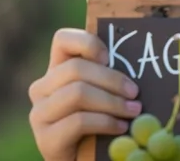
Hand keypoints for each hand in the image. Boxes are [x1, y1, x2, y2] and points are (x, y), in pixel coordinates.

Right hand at [29, 28, 142, 160]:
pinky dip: (105, 122)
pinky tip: (121, 128)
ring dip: (112, 102)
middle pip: (75, 69)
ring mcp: (40, 114)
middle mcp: (42, 88)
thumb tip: (139, 61)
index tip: (110, 57)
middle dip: (111, 80)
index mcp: (57, 71)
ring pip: (77, 93)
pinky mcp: (46, 139)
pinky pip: (78, 121)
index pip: (63, 40)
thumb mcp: (103, 96)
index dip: (88, 43)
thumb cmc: (99, 125)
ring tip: (133, 111)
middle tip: (135, 93)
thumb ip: (108, 78)